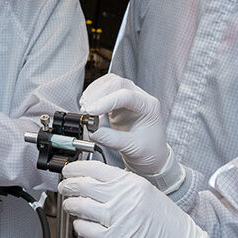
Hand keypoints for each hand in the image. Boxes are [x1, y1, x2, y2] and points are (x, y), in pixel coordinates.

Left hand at [60, 161, 237, 237]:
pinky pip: (86, 229)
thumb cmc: (167, 222)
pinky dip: (79, 226)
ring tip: (70, 205)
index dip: (76, 168)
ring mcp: (118, 218)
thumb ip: (124, 185)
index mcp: (132, 183)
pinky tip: (80, 224)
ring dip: (71, 205)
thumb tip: (99, 180)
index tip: (69, 170)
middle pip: (84, 185)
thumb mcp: (147, 193)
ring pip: (81, 206)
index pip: (95, 168)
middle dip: (68, 186)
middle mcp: (124, 198)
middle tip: (64, 187)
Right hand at [79, 75, 182, 190]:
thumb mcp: (132, 148)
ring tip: (85, 107)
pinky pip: (104, 90)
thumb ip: (111, 139)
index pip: (126, 96)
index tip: (91, 111)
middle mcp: (140, 97)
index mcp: (149, 106)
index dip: (106, 101)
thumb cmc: (149, 150)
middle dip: (98, 94)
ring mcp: (129, 97)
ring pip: (109, 83)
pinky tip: (88, 105)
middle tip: (86, 110)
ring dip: (94, 92)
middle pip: (117, 83)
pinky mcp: (118, 101)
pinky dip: (93, 95)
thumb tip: (92, 130)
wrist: (151, 155)